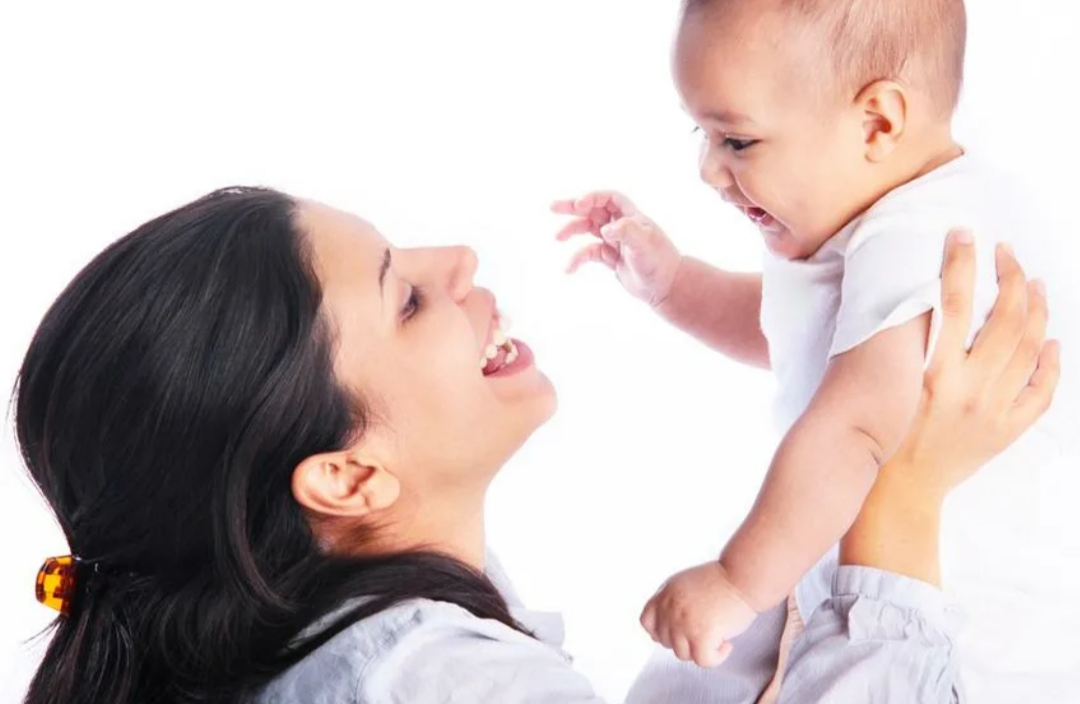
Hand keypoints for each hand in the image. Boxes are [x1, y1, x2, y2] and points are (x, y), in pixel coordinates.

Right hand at [552, 191, 680, 307]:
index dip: (593, 198)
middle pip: (593, 210)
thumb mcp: (644, 245)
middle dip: (573, 208)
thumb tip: (605, 229)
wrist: (666, 288)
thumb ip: (627, 232)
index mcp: (632, 217)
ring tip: (557, 238)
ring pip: (588, 230)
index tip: (579, 206)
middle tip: (552, 207)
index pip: (609, 198)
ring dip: (572, 231)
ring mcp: (615, 242)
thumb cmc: (659, 263)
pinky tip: (568, 269)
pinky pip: (590, 254)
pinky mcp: (610, 258)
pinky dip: (578, 259)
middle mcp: (622, 226)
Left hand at [639, 561, 757, 667]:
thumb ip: (671, 603)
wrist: (743, 577)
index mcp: (665, 593)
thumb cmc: (723, 581)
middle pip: (666, 642)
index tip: (679, 633)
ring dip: (702, 649)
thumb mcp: (686, 584)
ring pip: (683, 654)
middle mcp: (670, 607)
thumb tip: (659, 635)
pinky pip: (703, 661)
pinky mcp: (701, 635)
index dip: (661, 632)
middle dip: (685, 641)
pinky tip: (727, 645)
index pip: (647, 621)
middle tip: (706, 632)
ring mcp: (683, 622)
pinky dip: (717, 658)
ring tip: (718, 635)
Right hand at [885, 231, 1060, 500]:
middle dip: (1010, 276)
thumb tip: (910, 296)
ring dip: (1037, 309)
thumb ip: (898, 340)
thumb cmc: (879, 433)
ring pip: (1031, 348)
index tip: (964, 235)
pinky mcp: (1007, 431)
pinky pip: (1042, 392)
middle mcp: (967, 388)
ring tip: (1035, 284)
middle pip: (1004, 318)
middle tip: (1007, 253)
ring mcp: (993, 411)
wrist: (898, 491)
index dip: (961, 262)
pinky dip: (1052, 364)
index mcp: (930, 371)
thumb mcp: (882, 382)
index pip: (952, 301)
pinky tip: (1053, 343)